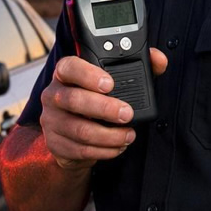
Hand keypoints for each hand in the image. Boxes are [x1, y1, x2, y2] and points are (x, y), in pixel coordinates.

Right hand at [40, 48, 167, 170]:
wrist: (71, 132)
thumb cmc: (94, 99)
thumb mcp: (113, 80)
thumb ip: (137, 66)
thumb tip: (158, 60)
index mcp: (65, 73)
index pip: (69, 67)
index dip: (88, 74)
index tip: (110, 83)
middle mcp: (53, 94)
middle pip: (74, 100)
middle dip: (105, 108)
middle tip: (127, 113)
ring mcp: (52, 120)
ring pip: (79, 129)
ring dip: (108, 135)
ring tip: (128, 135)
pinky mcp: (56, 144)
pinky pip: (80, 150)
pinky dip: (103, 150)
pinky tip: (117, 146)